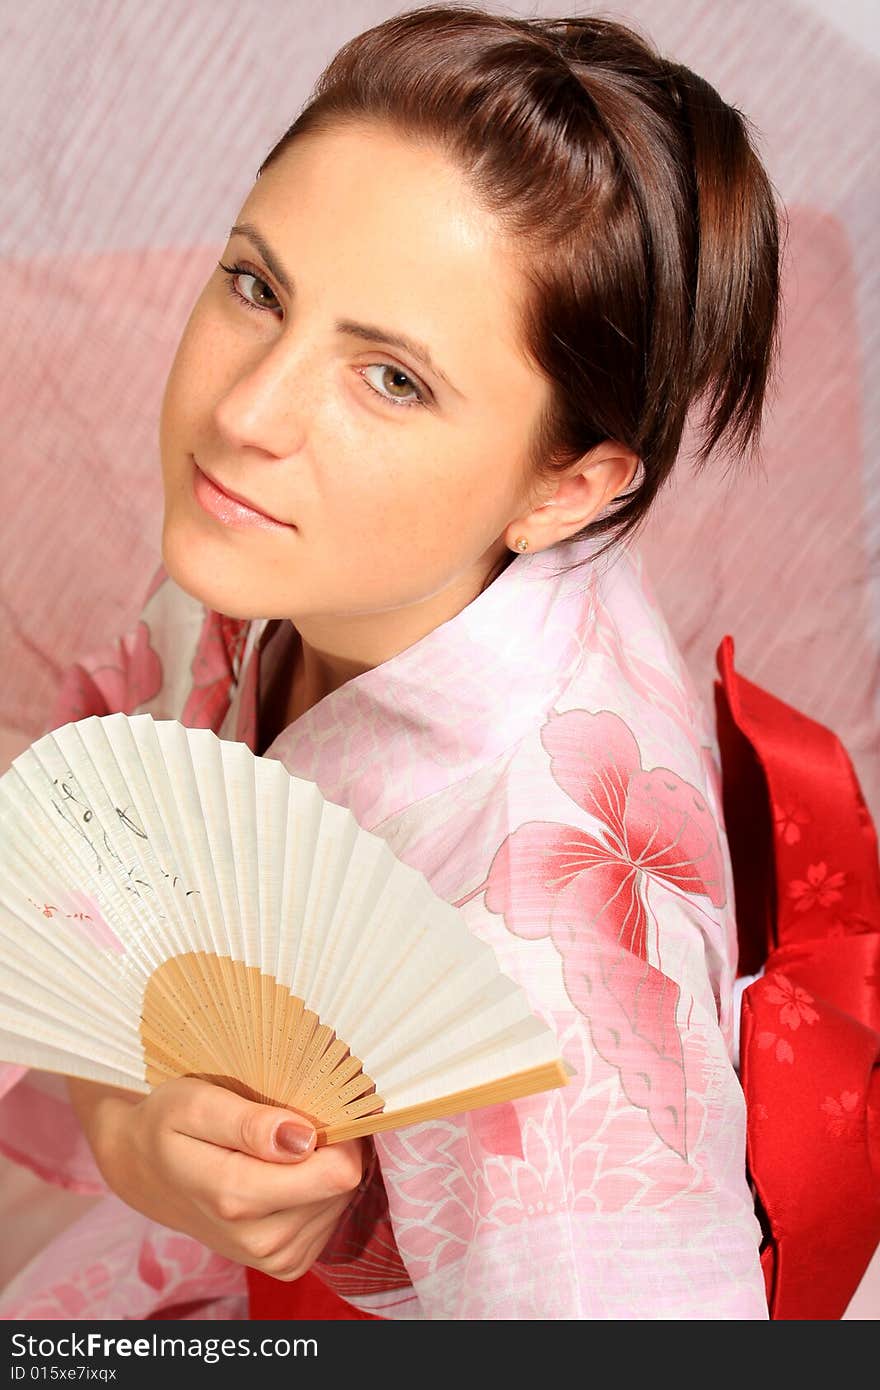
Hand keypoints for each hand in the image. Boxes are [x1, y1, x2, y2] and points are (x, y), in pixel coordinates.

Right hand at [66, 1074, 364, 1280]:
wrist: (144, 1171)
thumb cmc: (168, 1124)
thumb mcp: (195, 1104)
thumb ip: (248, 1123)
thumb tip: (302, 1137)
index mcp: (237, 1197)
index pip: (337, 1173)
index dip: (338, 1133)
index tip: (314, 1108)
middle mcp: (259, 1239)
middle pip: (344, 1185)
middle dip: (328, 1147)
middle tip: (288, 1123)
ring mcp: (273, 1257)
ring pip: (341, 1200)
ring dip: (321, 1168)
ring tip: (279, 1148)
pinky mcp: (286, 1262)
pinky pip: (330, 1218)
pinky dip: (317, 1191)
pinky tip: (285, 1173)